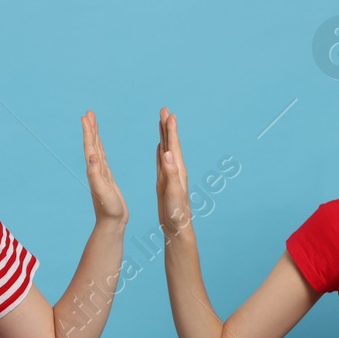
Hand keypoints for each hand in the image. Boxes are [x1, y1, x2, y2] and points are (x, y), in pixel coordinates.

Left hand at [82, 110, 126, 226]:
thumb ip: (96, 174)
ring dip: (95, 136)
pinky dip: (101, 149)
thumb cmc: (108, 209)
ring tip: (93, 123)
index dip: (88, 131)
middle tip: (89, 113)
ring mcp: (101, 174)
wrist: (112, 223)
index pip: (90, 146)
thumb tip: (92, 156)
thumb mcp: (102, 191)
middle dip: (91, 128)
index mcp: (94, 170)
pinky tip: (100, 148)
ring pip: (97, 150)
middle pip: (92, 144)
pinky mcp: (107, 179)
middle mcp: (95, 170)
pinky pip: (103, 159)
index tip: (86, 116)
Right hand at [155, 107, 192, 238]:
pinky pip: (161, 161)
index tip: (169, 113)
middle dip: (167, 126)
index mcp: (178, 171)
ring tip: (161, 121)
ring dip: (164, 135)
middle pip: (170, 143)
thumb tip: (166, 153)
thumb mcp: (173, 193)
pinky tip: (160, 146)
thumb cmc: (177, 213)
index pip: (173, 145)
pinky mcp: (165, 181)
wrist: (178, 228)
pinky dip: (160, 150)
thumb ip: (171, 173)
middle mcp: (176, 170)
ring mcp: (170, 175)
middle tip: (164, 109)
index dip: (171, 129)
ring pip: (166, 149)